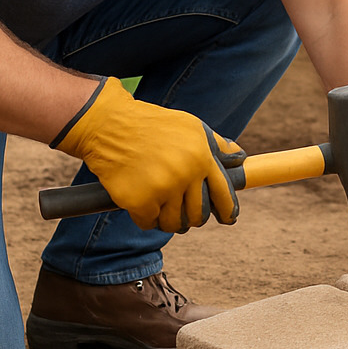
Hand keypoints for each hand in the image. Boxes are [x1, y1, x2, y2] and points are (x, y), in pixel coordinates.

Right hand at [52, 78, 245, 232]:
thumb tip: (239, 157)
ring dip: (167, 218)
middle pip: (198, 214)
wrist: (108, 125)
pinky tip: (139, 201)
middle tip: (180, 210)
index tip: (227, 219)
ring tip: (158, 204)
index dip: (228, 211)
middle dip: (191, 216)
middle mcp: (185, 174)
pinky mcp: (139, 202)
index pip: (224, 194)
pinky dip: (145, 217)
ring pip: (174, 223)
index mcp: (201, 157)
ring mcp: (162, 189)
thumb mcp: (189, 127)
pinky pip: (149, 223)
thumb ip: (215, 145)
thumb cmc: (151, 126)